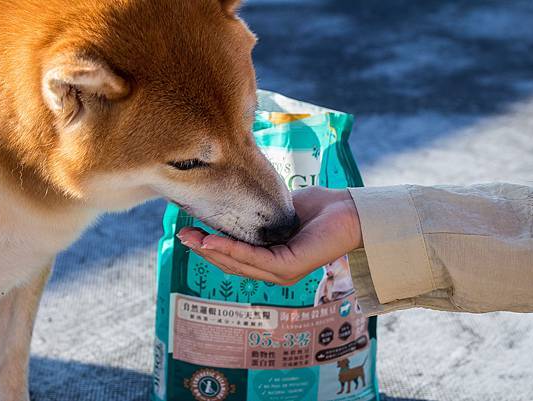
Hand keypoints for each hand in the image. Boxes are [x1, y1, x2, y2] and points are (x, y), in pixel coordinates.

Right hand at [178, 187, 362, 284]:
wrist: (349, 209)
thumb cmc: (319, 209)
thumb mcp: (279, 211)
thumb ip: (257, 215)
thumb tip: (233, 205)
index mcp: (271, 261)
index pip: (235, 259)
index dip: (210, 248)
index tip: (189, 233)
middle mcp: (275, 272)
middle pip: (232, 264)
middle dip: (204, 251)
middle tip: (182, 235)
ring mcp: (283, 273)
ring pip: (239, 264)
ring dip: (212, 251)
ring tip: (190, 239)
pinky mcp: (290, 267)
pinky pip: (254, 259)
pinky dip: (231, 250)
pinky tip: (212, 240)